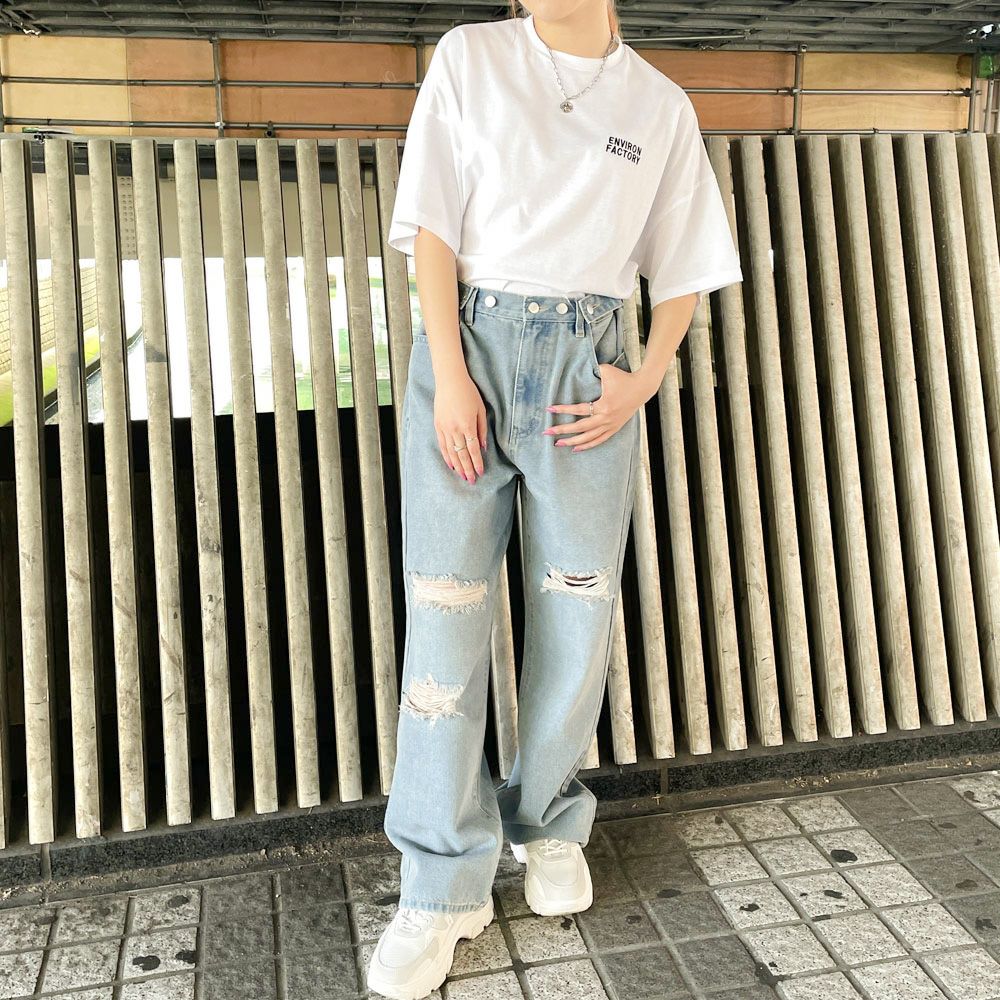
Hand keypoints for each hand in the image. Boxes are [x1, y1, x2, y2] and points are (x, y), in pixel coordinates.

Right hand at [434, 367, 487, 482]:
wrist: (449, 381)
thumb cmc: (468, 392)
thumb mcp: (481, 409)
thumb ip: (482, 429)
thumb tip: (483, 447)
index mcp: (468, 425)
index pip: (473, 449)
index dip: (477, 463)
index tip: (480, 472)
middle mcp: (455, 429)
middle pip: (462, 454)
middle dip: (468, 469)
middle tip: (472, 480)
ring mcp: (445, 428)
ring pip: (451, 453)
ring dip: (458, 466)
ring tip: (462, 476)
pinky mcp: (438, 426)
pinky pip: (442, 445)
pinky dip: (447, 456)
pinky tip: (451, 465)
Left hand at [543, 364, 642, 451]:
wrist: (642, 388)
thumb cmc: (623, 378)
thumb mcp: (606, 370)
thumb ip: (591, 371)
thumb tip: (577, 370)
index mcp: (604, 405)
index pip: (579, 410)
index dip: (563, 410)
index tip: (549, 409)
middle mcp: (606, 418)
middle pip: (580, 428)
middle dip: (562, 430)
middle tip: (547, 432)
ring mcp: (611, 425)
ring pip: (589, 438)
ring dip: (572, 441)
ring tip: (557, 443)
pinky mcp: (614, 428)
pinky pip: (599, 440)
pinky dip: (587, 445)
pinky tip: (575, 448)